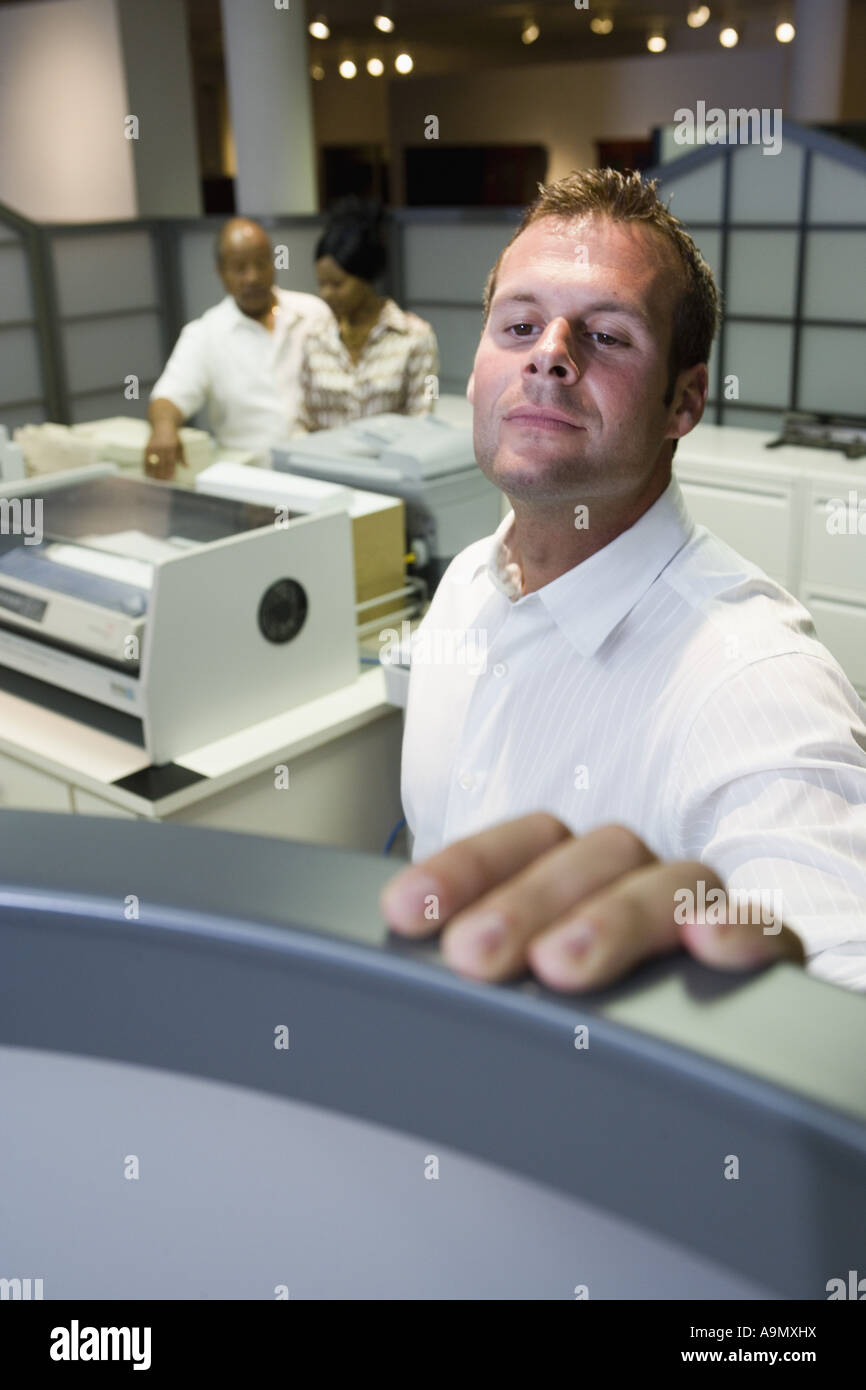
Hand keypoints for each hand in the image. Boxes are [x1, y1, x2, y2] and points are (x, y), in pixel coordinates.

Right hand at [144, 428, 184, 480]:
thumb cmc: (174, 436)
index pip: (171, 462)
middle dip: (161, 474)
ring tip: (155, 480)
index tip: (170, 479)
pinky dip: (146, 466)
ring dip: (153, 472)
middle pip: (161, 463)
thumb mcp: (181, 445)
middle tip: (162, 482)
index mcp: (172, 446)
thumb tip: (187, 466)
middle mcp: (162, 446)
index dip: (170, 471)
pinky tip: (147, 473)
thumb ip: (183, 456)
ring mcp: (154, 446)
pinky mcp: (147, 446)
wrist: (163, 424)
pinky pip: (146, 458)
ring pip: (153, 462)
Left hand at [380, 814, 804, 990]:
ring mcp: (694, 910)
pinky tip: (708, 943)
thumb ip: (475, 973)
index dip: (464, 868)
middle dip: (525, 901)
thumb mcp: (514, 993)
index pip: (520, 843)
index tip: (408, 908)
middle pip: (588, 856)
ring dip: (612, 916)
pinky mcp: (761, 952)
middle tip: (474, 954)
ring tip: (562, 965)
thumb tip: (395, 983)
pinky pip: (765, 928)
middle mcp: (631, 879)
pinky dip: (738, 927)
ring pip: (666, 882)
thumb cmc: (571, 1020)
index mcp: (570, 873)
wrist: (681, 1071)